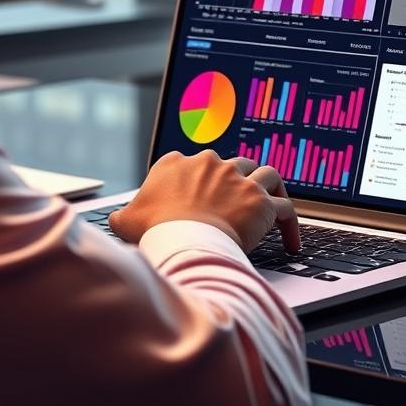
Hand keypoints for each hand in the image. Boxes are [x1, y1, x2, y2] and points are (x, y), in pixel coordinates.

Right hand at [108, 150, 300, 253]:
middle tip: (236, 204)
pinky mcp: (260, 201)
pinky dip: (290, 224)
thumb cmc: (154, 231)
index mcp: (177, 163)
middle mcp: (211, 163)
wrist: (183, 241)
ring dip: (269, 188)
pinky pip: (285, 208)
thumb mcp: (126, 221)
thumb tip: (114, 220)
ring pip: (265, 174)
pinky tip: (291, 242)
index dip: (198, 181)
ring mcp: (238, 179)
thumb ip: (122, 216)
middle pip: (232, 164)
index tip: (199, 198)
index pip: (191, 164)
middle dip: (235, 181)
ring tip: (271, 204)